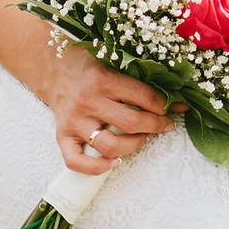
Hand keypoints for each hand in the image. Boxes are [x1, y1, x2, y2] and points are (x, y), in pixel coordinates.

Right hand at [41, 46, 179, 174]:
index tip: (176, 108)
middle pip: (131, 123)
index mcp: (102, 79)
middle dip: (156, 126)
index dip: (165, 105)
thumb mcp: (113, 60)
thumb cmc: (88, 63)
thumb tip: (173, 94)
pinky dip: (97, 168)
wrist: (52, 68)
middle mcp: (87, 101)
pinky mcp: (62, 135)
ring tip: (142, 138)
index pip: (143, 97)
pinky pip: (77, 161)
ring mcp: (74, 121)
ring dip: (134, 145)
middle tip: (165, 125)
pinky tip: (115, 162)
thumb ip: (139, 76)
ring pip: (110, 145)